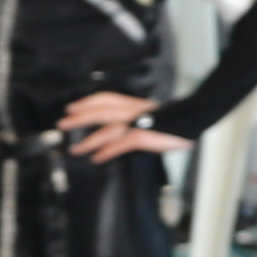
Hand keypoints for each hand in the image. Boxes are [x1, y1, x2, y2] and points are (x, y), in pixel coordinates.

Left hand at [55, 89, 180, 161]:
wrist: (194, 117)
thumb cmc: (175, 119)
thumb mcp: (151, 114)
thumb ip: (136, 117)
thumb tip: (121, 129)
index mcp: (134, 103)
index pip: (106, 98)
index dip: (87, 102)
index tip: (71, 107)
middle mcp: (133, 109)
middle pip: (100, 111)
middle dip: (79, 118)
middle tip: (62, 124)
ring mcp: (138, 121)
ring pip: (107, 128)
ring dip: (89, 139)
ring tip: (75, 149)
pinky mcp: (144, 135)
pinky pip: (121, 143)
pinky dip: (107, 150)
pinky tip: (97, 158)